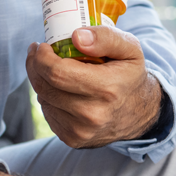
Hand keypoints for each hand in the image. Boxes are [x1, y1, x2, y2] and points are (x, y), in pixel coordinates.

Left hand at [27, 24, 162, 147]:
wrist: (139, 113)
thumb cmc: (130, 76)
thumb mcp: (130, 49)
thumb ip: (106, 37)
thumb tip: (76, 36)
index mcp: (106, 89)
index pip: (57, 73)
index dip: (42, 58)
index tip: (41, 46)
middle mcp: (92, 114)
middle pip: (45, 87)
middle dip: (36, 66)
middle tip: (39, 53)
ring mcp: (81, 130)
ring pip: (43, 99)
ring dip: (43, 82)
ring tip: (55, 71)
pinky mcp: (72, 139)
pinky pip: (48, 113)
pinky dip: (50, 99)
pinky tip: (62, 91)